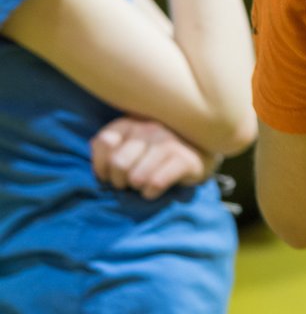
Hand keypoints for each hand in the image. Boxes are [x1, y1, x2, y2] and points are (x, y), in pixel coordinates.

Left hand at [90, 115, 218, 199]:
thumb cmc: (152, 152)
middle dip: (120, 180)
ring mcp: (170, 142)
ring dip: (137, 187)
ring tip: (143, 184)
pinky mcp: (186, 159)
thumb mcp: (126, 144)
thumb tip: (98, 151)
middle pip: (119, 163)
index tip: (110, 174)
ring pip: (137, 176)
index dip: (102, 166)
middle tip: (129, 182)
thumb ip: (106, 146)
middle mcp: (150, 127)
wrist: (198, 153)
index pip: (104, 142)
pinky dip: (151, 192)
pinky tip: (155, 188)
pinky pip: (156, 183)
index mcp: (132, 122)